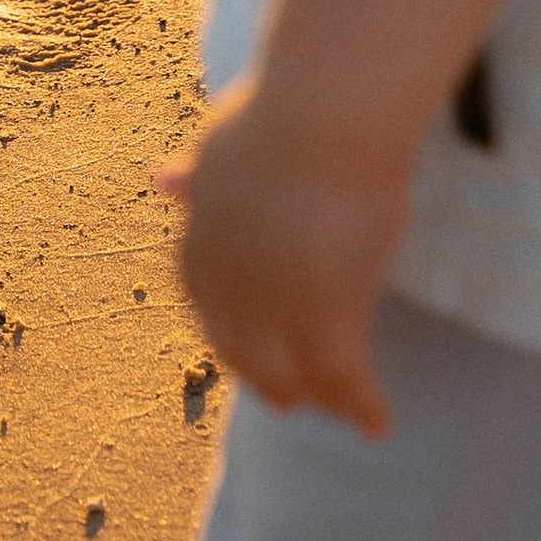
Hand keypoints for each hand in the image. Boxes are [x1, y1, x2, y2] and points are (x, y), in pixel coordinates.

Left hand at [154, 83, 410, 435]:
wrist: (321, 116)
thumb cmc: (279, 114)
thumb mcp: (220, 145)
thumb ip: (198, 176)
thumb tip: (162, 180)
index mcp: (197, 242)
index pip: (206, 303)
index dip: (227, 327)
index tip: (243, 344)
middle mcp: (227, 286)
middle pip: (241, 349)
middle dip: (264, 377)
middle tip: (286, 399)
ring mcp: (274, 306)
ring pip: (293, 373)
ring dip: (316, 397)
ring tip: (339, 414)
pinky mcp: (327, 314)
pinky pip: (344, 378)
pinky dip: (361, 407)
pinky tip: (379, 427)